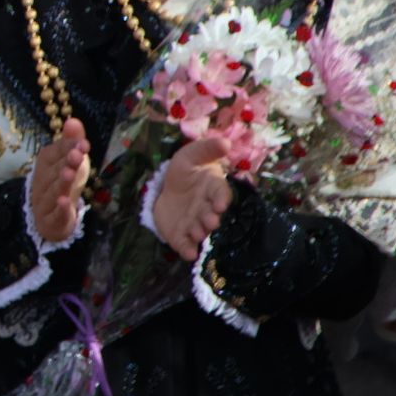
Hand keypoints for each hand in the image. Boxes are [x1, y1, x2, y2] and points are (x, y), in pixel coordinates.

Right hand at [29, 117, 90, 243]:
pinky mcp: (50, 220)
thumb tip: (73, 120)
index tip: (83, 144)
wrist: (47, 219)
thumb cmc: (60, 183)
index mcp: (45, 164)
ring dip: (61, 183)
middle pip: (53, 172)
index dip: (67, 147)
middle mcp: (42, 182)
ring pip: (53, 192)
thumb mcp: (68, 161)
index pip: (53, 153)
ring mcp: (44, 202)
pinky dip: (59, 209)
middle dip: (66, 163)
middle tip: (78, 156)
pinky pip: (55, 214)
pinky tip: (64, 203)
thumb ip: (71, 141)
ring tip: (70, 175)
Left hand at [152, 136, 232, 261]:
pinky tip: (188, 253)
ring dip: (200, 233)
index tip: (220, 204)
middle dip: (211, 219)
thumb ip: (206, 148)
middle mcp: (207, 208)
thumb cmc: (186, 169)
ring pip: (200, 230)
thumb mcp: (191, 154)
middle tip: (210, 221)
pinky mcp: (181, 234)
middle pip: (211, 214)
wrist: (169, 188)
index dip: (221, 199)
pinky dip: (187, 249)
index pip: (221, 194)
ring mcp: (195, 222)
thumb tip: (226, 142)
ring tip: (197, 233)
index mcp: (213, 188)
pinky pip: (185, 243)